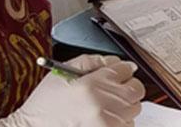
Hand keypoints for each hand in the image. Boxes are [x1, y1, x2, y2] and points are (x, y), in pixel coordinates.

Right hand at [0, 54, 144, 126]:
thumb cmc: (44, 104)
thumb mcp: (63, 72)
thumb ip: (93, 61)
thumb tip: (117, 62)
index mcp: (91, 85)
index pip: (125, 69)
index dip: (122, 70)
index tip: (118, 74)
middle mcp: (101, 105)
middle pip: (136, 89)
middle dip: (128, 87)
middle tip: (114, 90)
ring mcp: (105, 123)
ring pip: (134, 108)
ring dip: (124, 106)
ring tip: (104, 107)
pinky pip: (128, 125)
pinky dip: (120, 121)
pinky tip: (104, 119)